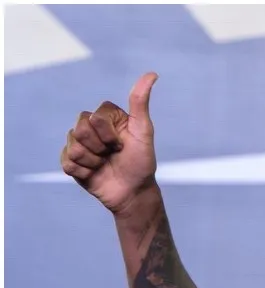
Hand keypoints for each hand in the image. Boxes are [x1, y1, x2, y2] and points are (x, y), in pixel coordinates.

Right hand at [60, 72, 158, 215]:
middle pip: (80, 128)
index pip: (95, 116)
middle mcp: (90, 128)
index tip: (123, 143)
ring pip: (74, 146)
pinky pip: (68, 162)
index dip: (109, 133)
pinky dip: (84, 171)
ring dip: (93, 160)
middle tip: (113, 154)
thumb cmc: (141, 162)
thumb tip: (152, 73)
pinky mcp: (70, 162)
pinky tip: (94, 173)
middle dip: (101, 146)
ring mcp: (79, 144)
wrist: (133, 192)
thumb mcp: (144, 131)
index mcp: (106, 117)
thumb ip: (140, 102)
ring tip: (105, 164)